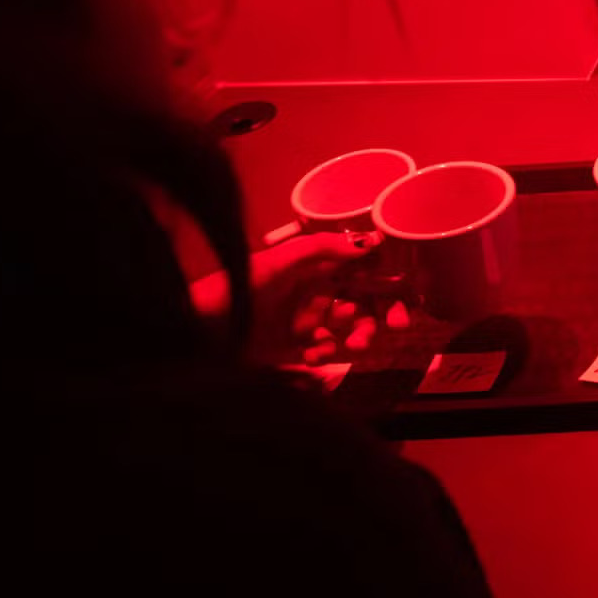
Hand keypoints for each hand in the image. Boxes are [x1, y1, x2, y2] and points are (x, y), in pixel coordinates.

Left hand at [191, 230, 403, 366]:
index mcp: (311, 264)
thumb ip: (320, 248)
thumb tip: (372, 240)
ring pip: (350, 328)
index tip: (406, 297)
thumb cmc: (230, 292)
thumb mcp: (274, 263)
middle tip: (386, 332)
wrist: (191, 338)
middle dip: (377, 317)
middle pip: (363, 300)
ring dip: (356, 337)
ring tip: (344, 348)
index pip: (362, 268)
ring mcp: (306, 319)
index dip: (388, 281)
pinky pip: (327, 352)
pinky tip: (311, 357)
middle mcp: (313, 288)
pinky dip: (326, 355)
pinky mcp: (296, 349)